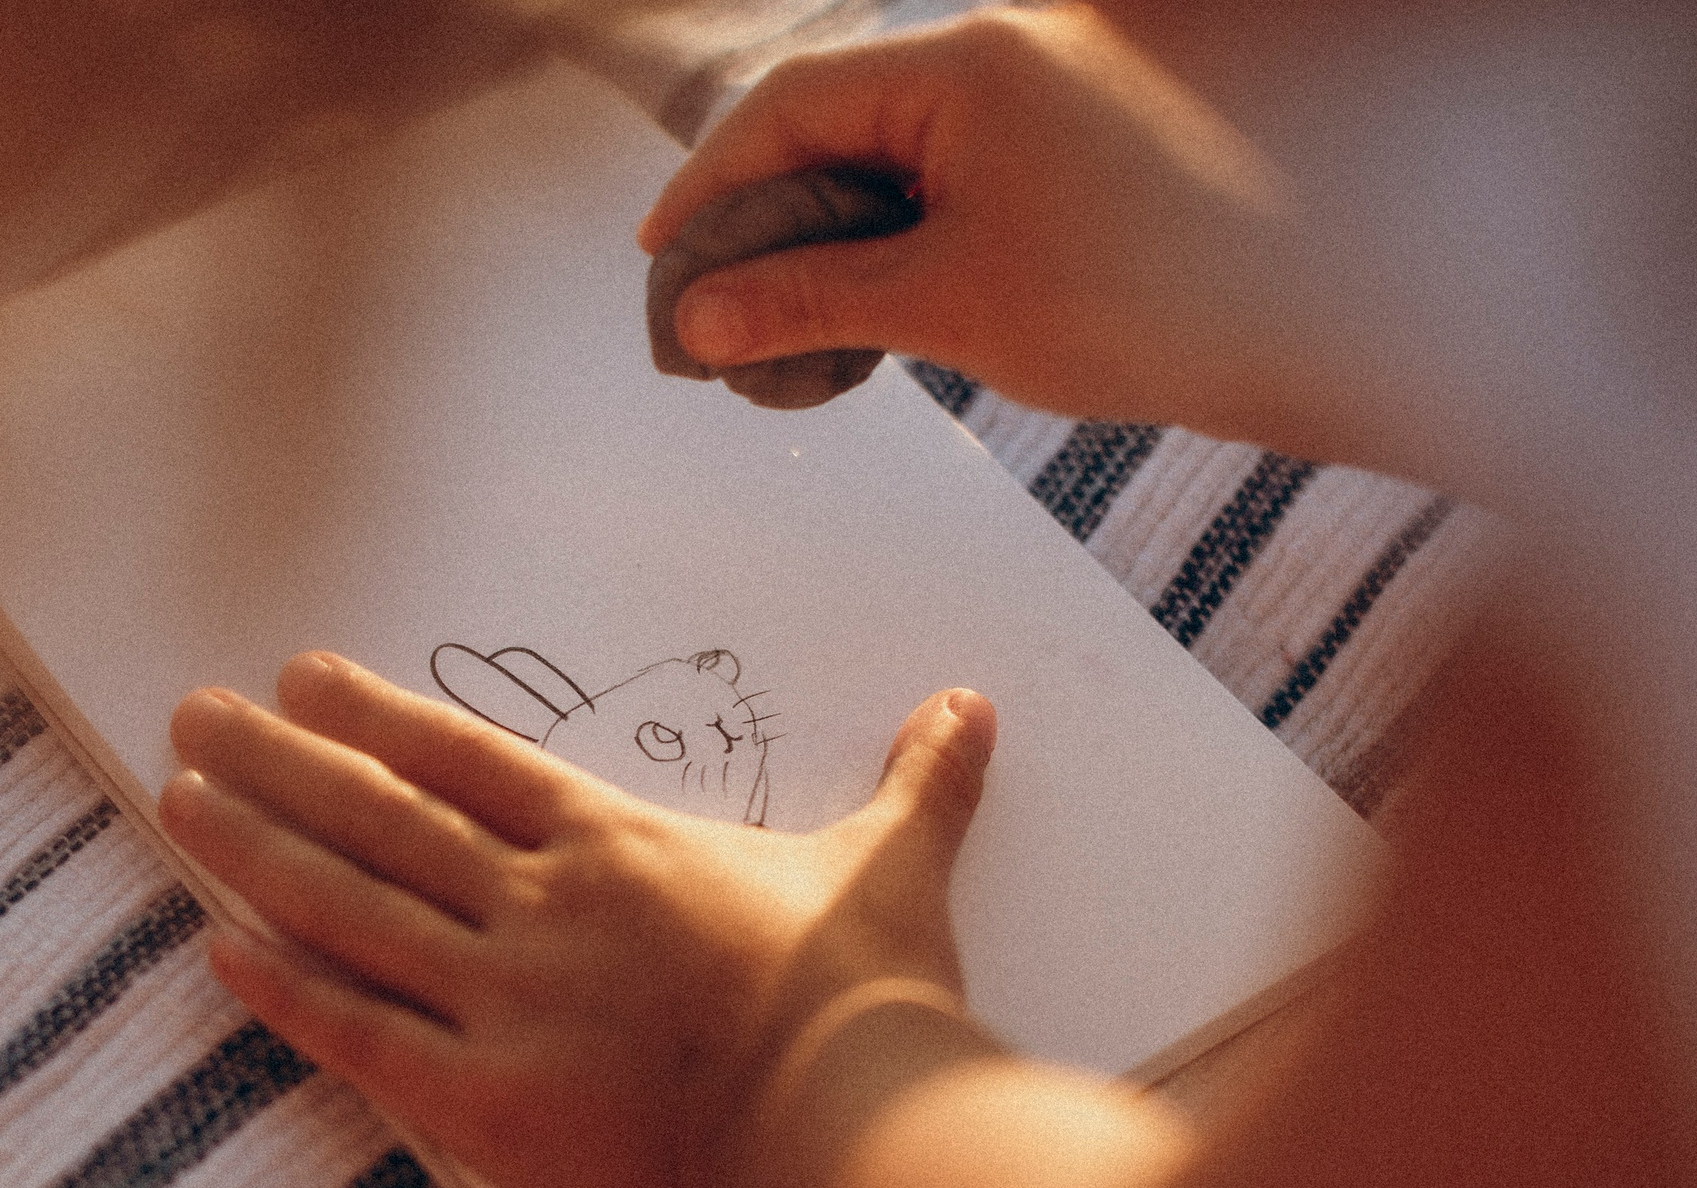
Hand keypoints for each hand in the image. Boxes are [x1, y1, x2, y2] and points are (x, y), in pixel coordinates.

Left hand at [158, 651, 995, 1187]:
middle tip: (192, 716)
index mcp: (617, 846)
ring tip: (176, 800)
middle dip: (276, 762)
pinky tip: (215, 953)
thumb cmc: (871, 1001)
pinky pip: (361, 1036)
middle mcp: (539, 905)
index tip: (299, 680)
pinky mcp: (488, 1102)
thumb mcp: (895, 867)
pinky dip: (283, 994)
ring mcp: (504, 999)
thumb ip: (914, 784)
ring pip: (348, 905)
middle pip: (379, 815)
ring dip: (252, 850)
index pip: (465, 761)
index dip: (374, 718)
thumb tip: (969, 707)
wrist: (854, 1134)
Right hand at [639, 5, 1333, 457]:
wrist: (1322, 323)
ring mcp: (1047, 106)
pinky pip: (955, 184)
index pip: (794, 104)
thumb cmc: (1151, 298)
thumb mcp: (951, 303)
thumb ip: (813, 300)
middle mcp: (1007, 61)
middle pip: (838, 122)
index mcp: (965, 65)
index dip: (711, 183)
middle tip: (713, 310)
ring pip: (896, 160)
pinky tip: (881, 316)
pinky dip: (902, 245)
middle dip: (765, 218)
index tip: (660, 256)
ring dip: (833, 241)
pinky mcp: (1078, 160)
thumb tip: (703, 315)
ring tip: (789, 332)